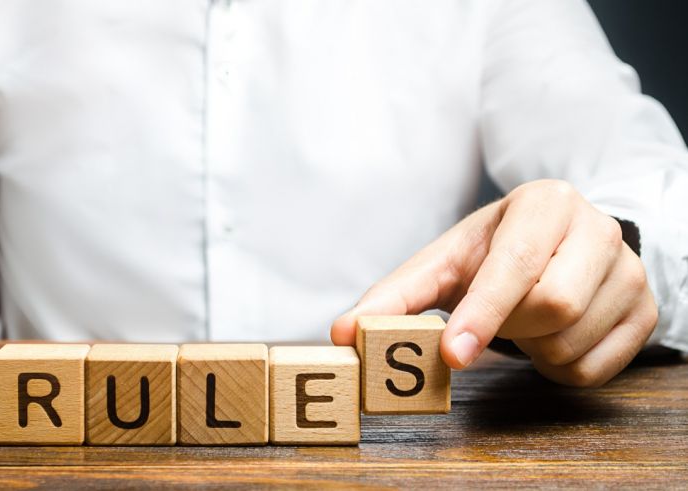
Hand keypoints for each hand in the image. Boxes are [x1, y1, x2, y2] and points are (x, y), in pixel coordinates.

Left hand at [330, 179, 657, 386]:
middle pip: (553, 305)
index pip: (518, 264)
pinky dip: (558, 368)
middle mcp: (598, 228)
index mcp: (545, 203)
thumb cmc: (491, 252)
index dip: (484, 312)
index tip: (453, 353)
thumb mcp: (443, 262)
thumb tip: (343, 334)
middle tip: (493, 317)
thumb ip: (393, 296)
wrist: (556, 244)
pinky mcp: (645, 311)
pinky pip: (595, 370)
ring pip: (573, 341)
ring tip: (521, 321)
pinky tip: (547, 337)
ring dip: (530, 349)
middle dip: (508, 326)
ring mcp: (631, 271)